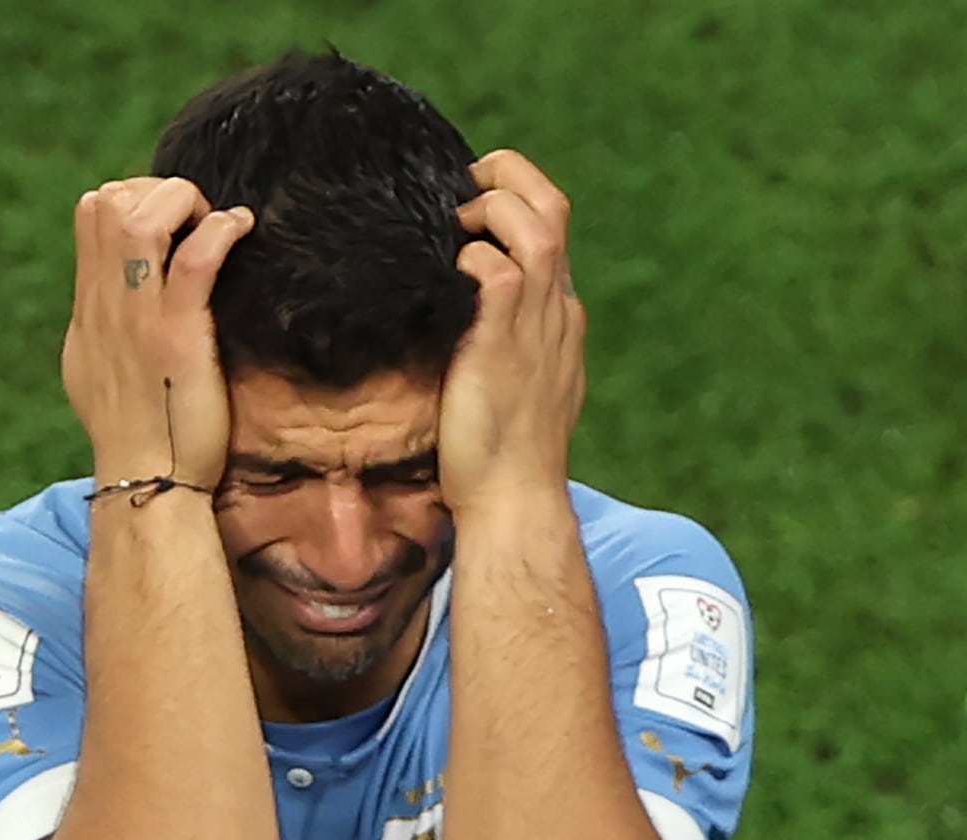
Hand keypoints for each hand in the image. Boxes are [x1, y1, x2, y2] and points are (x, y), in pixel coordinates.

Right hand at [60, 177, 255, 489]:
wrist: (147, 485)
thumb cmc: (140, 436)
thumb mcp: (101, 371)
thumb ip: (108, 327)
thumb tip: (115, 300)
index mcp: (90, 310)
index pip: (90, 213)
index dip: (135, 195)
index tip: (173, 218)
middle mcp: (105, 305)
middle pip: (106, 202)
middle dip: (156, 189)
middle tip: (196, 218)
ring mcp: (138, 318)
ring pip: (137, 217)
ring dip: (182, 202)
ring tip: (214, 223)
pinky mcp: (176, 336)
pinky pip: (194, 259)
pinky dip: (220, 230)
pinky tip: (241, 230)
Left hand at [438, 150, 587, 516]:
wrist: (513, 499)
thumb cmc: (498, 454)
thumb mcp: (509, 385)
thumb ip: (497, 344)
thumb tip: (454, 320)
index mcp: (559, 316)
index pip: (550, 230)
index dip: (513, 201)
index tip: (468, 203)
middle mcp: (556, 310)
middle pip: (553, 208)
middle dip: (510, 176)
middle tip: (461, 184)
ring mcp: (537, 325)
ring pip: (536, 227)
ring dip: (492, 207)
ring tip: (452, 221)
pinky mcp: (504, 346)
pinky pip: (501, 274)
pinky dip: (471, 260)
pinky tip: (444, 272)